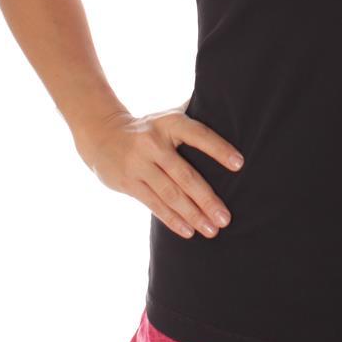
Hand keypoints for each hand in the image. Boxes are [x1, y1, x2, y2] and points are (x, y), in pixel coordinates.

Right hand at [73, 107, 243, 238]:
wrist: (101, 133)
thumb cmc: (149, 128)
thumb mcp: (167, 116)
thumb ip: (195, 114)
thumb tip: (229, 109)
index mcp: (169, 123)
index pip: (198, 135)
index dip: (218, 149)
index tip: (239, 164)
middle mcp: (153, 143)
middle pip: (185, 175)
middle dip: (207, 199)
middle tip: (225, 218)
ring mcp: (138, 164)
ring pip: (170, 194)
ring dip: (193, 215)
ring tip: (212, 230)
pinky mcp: (128, 182)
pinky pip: (154, 204)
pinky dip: (172, 219)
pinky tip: (188, 231)